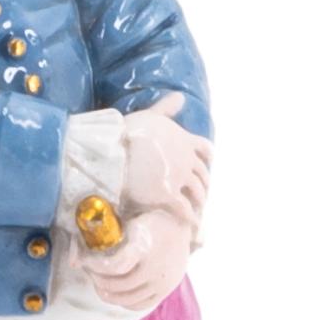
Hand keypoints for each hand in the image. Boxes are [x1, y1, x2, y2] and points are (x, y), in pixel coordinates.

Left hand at [87, 206, 193, 315]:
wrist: (181, 225)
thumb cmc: (147, 219)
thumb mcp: (126, 219)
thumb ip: (100, 236)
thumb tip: (73, 261)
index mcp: (146, 245)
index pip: (116, 265)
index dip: (97, 267)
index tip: (86, 261)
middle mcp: (157, 266)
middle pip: (119, 286)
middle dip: (98, 280)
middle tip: (89, 272)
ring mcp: (163, 281)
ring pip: (127, 299)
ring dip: (107, 293)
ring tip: (99, 282)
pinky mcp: (166, 290)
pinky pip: (140, 305)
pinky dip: (123, 301)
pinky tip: (114, 291)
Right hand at [118, 98, 210, 232]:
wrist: (111, 152)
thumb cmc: (127, 131)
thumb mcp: (150, 115)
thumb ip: (166, 108)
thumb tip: (181, 96)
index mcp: (184, 139)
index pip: (206, 149)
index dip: (207, 159)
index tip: (207, 165)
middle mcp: (186, 159)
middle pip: (203, 174)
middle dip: (203, 184)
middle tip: (200, 193)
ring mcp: (179, 178)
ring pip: (198, 193)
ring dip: (199, 202)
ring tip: (197, 210)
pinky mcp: (167, 196)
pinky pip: (184, 211)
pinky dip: (189, 218)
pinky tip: (190, 224)